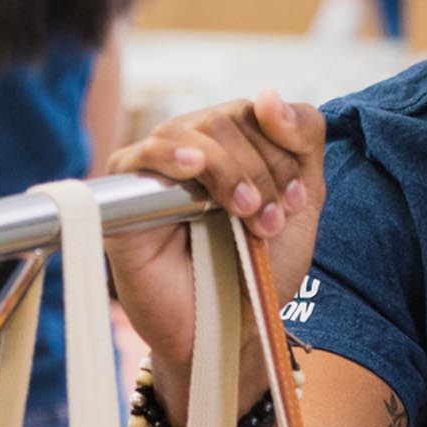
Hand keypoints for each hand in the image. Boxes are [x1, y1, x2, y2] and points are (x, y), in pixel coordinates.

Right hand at [106, 90, 325, 375]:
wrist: (226, 332)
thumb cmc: (258, 271)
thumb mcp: (301, 204)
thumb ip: (301, 142)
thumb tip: (268, 94)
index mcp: (237, 144)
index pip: (263, 111)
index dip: (284, 151)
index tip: (293, 204)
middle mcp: (196, 145)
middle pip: (232, 117)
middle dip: (262, 169)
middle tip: (267, 222)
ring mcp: (158, 166)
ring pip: (197, 131)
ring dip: (230, 171)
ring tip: (244, 216)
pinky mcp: (124, 193)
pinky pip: (141, 154)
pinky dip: (170, 154)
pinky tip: (191, 166)